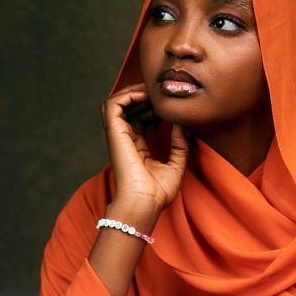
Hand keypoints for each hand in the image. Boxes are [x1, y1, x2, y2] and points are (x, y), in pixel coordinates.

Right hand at [101, 83, 188, 220]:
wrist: (144, 203)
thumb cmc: (157, 193)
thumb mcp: (177, 166)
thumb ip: (180, 144)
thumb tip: (182, 123)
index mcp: (138, 149)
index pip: (142, 120)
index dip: (155, 108)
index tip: (172, 105)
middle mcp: (126, 141)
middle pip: (130, 109)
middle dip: (146, 97)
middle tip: (164, 94)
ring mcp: (118, 136)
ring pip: (118, 103)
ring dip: (134, 92)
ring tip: (153, 91)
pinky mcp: (114, 133)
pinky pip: (113, 105)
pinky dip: (127, 95)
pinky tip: (145, 97)